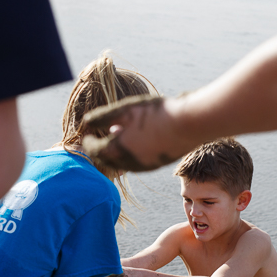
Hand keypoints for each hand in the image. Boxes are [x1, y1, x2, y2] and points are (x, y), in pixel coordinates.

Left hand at [81, 95, 195, 171]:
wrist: (189, 124)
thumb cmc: (155, 114)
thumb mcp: (125, 110)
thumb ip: (102, 117)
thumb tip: (86, 121)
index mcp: (117, 150)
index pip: (94, 150)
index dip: (87, 141)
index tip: (87, 132)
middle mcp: (128, 163)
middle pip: (106, 162)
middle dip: (99, 151)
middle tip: (96, 140)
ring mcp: (144, 166)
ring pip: (121, 165)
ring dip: (114, 155)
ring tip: (114, 140)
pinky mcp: (156, 164)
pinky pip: (136, 164)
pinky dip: (129, 156)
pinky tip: (134, 143)